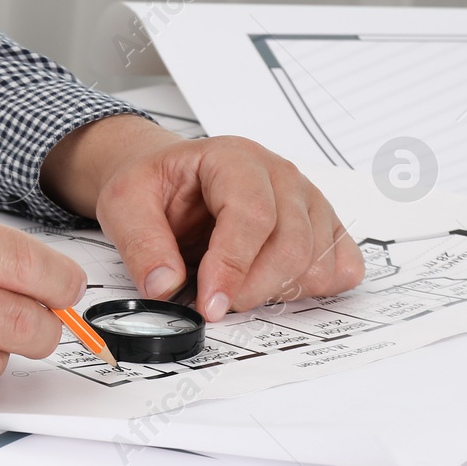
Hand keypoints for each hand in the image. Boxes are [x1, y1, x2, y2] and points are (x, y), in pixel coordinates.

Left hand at [42, 115, 364, 319]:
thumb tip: (164, 286)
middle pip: (291, 243)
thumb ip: (141, 245)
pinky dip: (313, 287)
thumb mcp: (124, 204)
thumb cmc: (156, 185)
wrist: (170, 177)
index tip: (209, 305)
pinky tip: (274, 288)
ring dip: (277, 291)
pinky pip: (341, 266)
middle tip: (215, 306)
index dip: (232, 267)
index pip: (252, 215)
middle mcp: (279, 175)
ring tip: (235, 291)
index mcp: (233, 159)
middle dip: (251, 289)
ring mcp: (307, 200)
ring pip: (317, 259)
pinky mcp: (322, 226)